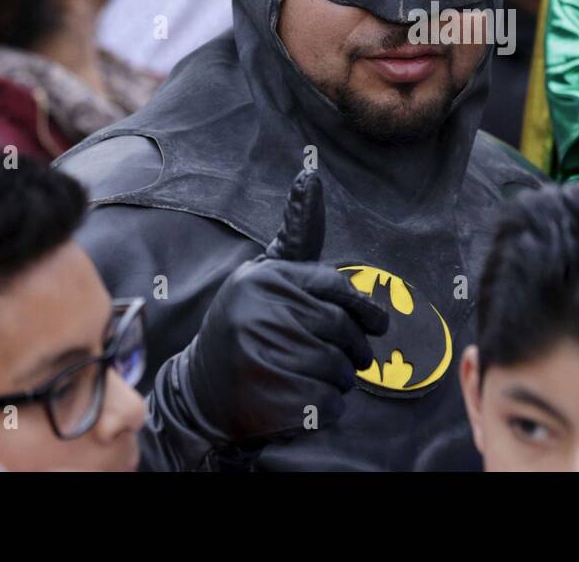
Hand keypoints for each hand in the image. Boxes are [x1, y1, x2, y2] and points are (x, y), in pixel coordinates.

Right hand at [141, 169, 388, 468]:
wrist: (201, 389)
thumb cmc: (248, 321)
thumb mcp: (267, 274)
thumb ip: (298, 234)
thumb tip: (311, 173)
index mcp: (266, 278)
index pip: (337, 289)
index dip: (366, 310)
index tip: (377, 326)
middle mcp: (260, 311)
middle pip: (341, 330)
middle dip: (356, 348)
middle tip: (355, 357)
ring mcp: (262, 355)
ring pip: (337, 368)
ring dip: (343, 378)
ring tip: (327, 376)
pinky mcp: (267, 399)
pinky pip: (327, 403)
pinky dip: (331, 406)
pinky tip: (314, 399)